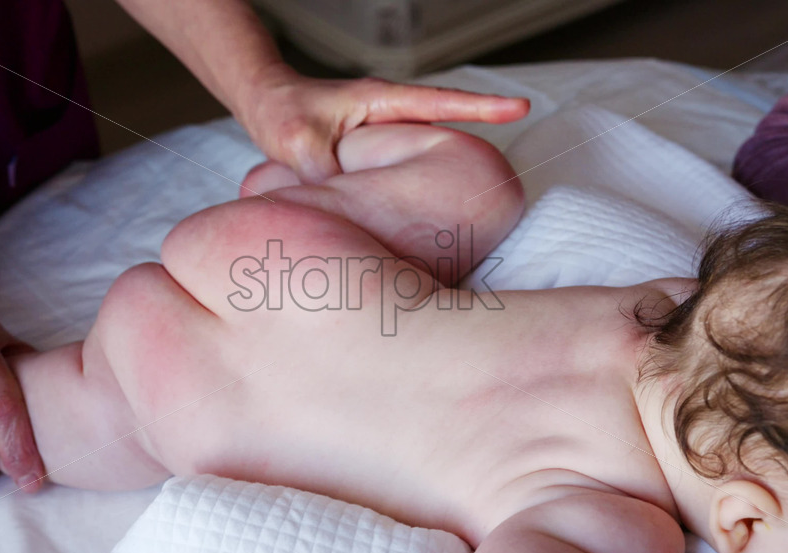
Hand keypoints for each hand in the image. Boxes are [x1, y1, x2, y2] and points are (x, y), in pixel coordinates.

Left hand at [238, 64, 529, 183]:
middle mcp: (389, 114)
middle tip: (504, 175)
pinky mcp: (377, 152)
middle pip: (444, 128)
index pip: (439, 101)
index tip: (520, 107)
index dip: (481, 106)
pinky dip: (415, 189)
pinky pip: (403, 171)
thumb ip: (324, 168)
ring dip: (446, 171)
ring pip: (425, 154)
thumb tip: (348, 200)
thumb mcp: (297, 140)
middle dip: (474, 147)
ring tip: (469, 208)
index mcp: (379, 100)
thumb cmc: (281, 114)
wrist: (266, 108)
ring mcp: (386, 133)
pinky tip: (420, 218)